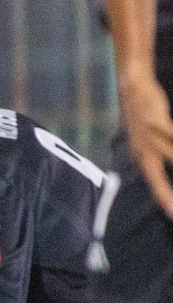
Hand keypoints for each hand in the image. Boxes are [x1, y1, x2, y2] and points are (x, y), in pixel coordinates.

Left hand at [121, 69, 172, 218]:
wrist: (132, 87)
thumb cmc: (142, 116)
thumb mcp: (145, 139)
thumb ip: (158, 155)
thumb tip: (161, 170)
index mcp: (141, 156)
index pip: (153, 183)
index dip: (163, 198)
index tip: (172, 215)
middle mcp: (143, 150)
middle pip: (158, 178)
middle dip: (169, 195)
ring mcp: (149, 136)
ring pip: (172, 156)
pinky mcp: (157, 121)